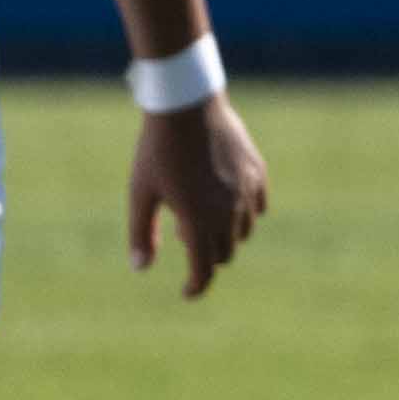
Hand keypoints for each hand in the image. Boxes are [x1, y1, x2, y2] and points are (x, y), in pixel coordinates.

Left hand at [132, 96, 265, 297]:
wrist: (187, 107)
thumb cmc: (157, 151)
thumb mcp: (141, 194)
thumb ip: (140, 233)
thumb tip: (141, 268)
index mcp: (199, 220)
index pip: (204, 269)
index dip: (195, 285)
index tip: (187, 292)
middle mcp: (230, 211)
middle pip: (225, 252)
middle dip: (206, 256)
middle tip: (182, 237)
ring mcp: (248, 192)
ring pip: (243, 231)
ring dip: (223, 234)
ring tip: (196, 216)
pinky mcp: (257, 173)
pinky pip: (258, 207)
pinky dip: (243, 214)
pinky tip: (225, 203)